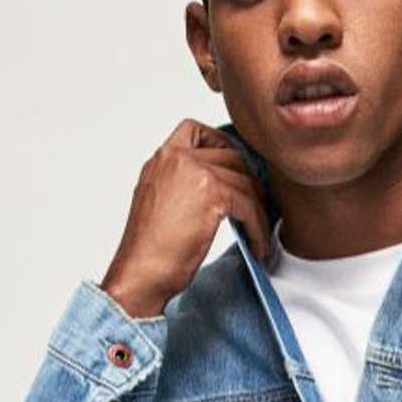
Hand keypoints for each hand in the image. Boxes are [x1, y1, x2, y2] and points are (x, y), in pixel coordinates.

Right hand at [99, 118, 271, 316]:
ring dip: (259, 210)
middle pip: (231, 156)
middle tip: (259, 207)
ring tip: (260, 233)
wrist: (141, 271)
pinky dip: (258, 228)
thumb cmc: (150, 248)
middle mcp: (177, 158)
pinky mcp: (212, 195)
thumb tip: (221, 183)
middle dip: (250, 181)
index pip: (196, 130)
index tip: (236, 168)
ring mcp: (195, 172)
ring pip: (245, 182)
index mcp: (161, 158)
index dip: (222, 144)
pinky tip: (257, 246)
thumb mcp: (160, 200)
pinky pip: (249, 206)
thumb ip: (184, 182)